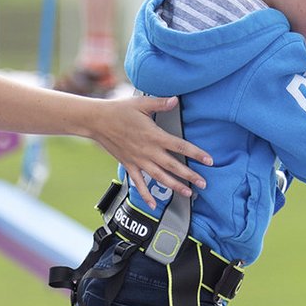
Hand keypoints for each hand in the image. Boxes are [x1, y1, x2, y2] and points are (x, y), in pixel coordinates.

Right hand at [85, 95, 211, 204]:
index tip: (209, 161)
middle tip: (203, 184)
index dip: (196, 154)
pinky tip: (154, 204)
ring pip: (160, 177)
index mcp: (154, 136)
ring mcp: (138, 161)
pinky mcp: (129, 165)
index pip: (180, 146)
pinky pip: (139, 183)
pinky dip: (146, 195)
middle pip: (173, 166)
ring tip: (187, 193)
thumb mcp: (141, 103)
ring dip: (175, 186)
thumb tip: (176, 100)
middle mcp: (148, 151)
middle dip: (190, 176)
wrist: (97, 121)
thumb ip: (160, 103)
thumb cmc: (120, 110)